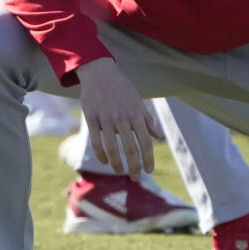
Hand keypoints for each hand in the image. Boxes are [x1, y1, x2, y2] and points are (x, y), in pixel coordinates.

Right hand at [72, 55, 159, 175]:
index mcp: (136, 114)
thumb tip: (157, 136)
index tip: (149, 170)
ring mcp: (106, 118)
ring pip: (112, 148)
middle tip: (136, 177)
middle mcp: (122, 118)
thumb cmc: (121, 88)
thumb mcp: (137, 101)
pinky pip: (96, 141)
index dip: (148, 158)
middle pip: (130, 148)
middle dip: (134, 166)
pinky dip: (101, 154)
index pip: (145, 141)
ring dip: (117, 164)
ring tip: (120, 171)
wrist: (99, 71)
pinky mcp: (91, 118)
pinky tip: (105, 161)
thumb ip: (146, 120)